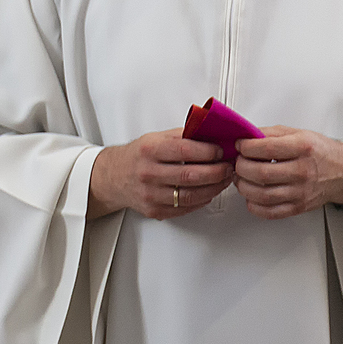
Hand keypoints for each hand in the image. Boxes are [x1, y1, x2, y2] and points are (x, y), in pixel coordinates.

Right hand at [87, 128, 234, 220]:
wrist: (114, 176)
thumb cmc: (138, 156)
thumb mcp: (156, 138)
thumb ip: (183, 136)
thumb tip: (212, 134)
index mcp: (150, 150)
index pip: (185, 150)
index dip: (208, 151)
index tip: (220, 151)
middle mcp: (148, 173)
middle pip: (191, 175)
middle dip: (217, 171)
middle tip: (228, 167)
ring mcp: (150, 194)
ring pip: (191, 195)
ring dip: (214, 188)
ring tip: (222, 180)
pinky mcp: (154, 210)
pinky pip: (185, 209)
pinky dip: (202, 200)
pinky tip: (208, 192)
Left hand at [233, 125, 342, 219]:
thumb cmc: (320, 152)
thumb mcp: (298, 133)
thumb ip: (271, 133)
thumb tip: (246, 135)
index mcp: (303, 148)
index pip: (266, 148)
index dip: (246, 147)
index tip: (240, 146)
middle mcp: (302, 171)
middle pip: (261, 173)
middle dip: (241, 167)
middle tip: (238, 163)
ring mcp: (300, 191)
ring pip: (262, 195)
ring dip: (243, 187)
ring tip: (242, 179)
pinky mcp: (298, 207)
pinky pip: (270, 212)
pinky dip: (254, 206)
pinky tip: (251, 196)